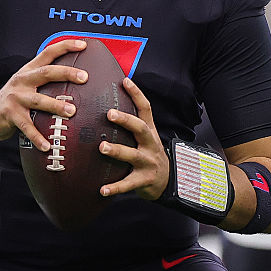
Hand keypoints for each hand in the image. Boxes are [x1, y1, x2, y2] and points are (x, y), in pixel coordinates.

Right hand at [0, 39, 86, 150]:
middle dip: (66, 73)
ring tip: (71, 112)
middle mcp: (22, 80)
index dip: (65, 46)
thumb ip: (46, 79)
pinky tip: (47, 145)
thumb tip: (77, 78)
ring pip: (38, 100)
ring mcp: (15, 97)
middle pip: (46, 73)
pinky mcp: (10, 115)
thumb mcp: (27, 83)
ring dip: (56, 106)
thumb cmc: (15, 99)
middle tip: (84, 77)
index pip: (48, 53)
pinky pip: (27, 127)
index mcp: (29, 70)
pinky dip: (37, 137)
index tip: (83, 44)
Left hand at [98, 77, 169, 199]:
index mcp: (149, 131)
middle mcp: (150, 144)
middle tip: (109, 113)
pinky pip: (128, 184)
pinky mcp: (144, 180)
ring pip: (133, 155)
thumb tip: (106, 104)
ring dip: (117, 150)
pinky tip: (102, 189)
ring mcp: (148, 162)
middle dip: (126, 120)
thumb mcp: (145, 137)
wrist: (168, 181)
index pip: (145, 108)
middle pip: (140, 128)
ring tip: (102, 147)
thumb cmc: (149, 154)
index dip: (137, 93)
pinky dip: (115, 187)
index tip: (125, 80)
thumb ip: (130, 124)